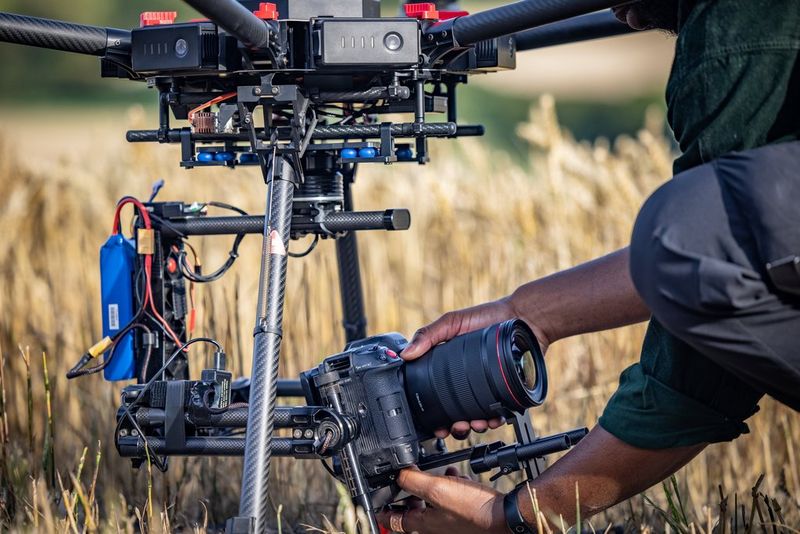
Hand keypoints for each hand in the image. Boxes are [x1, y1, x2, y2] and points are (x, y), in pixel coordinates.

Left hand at [377, 467, 508, 533]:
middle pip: (412, 514)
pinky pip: (448, 500)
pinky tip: (452, 474)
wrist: (505, 517)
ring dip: (425, 490)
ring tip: (427, 475)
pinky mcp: (464, 515)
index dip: (382, 512)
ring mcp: (450, 522)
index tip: (374, 506)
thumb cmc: (473, 510)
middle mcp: (435, 527)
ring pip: (430, 506)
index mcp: (423, 525)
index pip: (394, 522)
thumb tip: (398, 474)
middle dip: (405, 497)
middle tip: (400, 485)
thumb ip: (414, 481)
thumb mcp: (437, 490)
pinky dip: (446, 486)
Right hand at [401, 298, 549, 438]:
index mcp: (452, 367)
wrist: (524, 317)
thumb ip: (429, 335)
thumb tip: (406, 353)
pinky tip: (493, 419)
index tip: (434, 423)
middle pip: (458, 412)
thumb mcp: (453, 322)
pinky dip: (496, 420)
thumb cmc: (490, 315)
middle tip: (456, 426)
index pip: (439, 394)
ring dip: (475, 426)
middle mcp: (470, 380)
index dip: (435, 412)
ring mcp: (489, 387)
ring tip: (475, 424)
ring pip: (478, 416)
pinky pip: (501, 412)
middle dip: (456, 425)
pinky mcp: (508, 390)